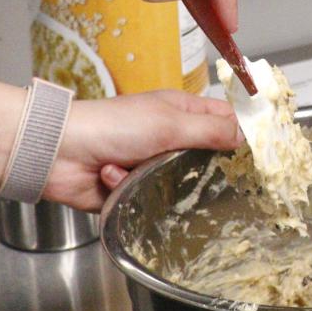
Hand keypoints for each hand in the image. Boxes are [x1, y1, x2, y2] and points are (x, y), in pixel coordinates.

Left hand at [44, 88, 241, 210]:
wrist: (58, 152)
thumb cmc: (112, 126)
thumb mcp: (169, 122)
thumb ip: (210, 130)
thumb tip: (245, 136)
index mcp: (180, 111)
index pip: (222, 119)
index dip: (238, 135)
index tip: (252, 156)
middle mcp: (167, 136)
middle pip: (202, 158)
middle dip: (195, 169)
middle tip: (195, 174)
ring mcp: (148, 164)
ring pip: (175, 184)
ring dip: (156, 180)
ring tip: (138, 170)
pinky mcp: (130, 189)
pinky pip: (146, 199)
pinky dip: (129, 189)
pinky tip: (113, 178)